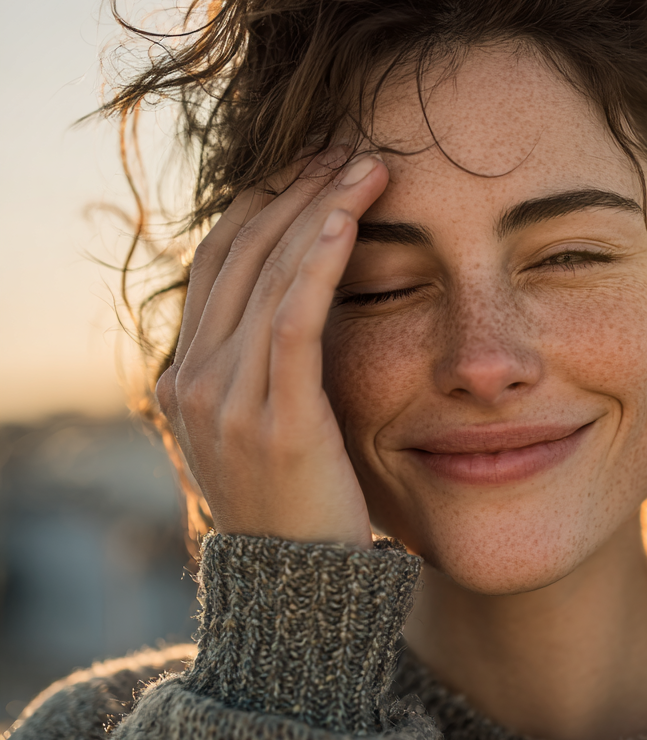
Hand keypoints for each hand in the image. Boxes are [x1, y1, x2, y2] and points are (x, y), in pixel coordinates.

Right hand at [156, 149, 387, 546]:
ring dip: (317, 209)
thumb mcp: (270, 425)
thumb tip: (304, 305)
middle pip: (242, 252)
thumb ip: (270, 366)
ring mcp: (225, 399)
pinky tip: (346, 216)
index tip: (315, 165)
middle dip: (296, 190)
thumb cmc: (300, 503)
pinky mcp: (273, 418)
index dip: (266, 202)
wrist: (298, 592)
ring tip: (365, 164)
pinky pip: (292, 320)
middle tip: (348, 146)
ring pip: (268, 275)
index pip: (223, 260)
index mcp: (189, 373)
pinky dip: (317, 262)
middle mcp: (194, 377)